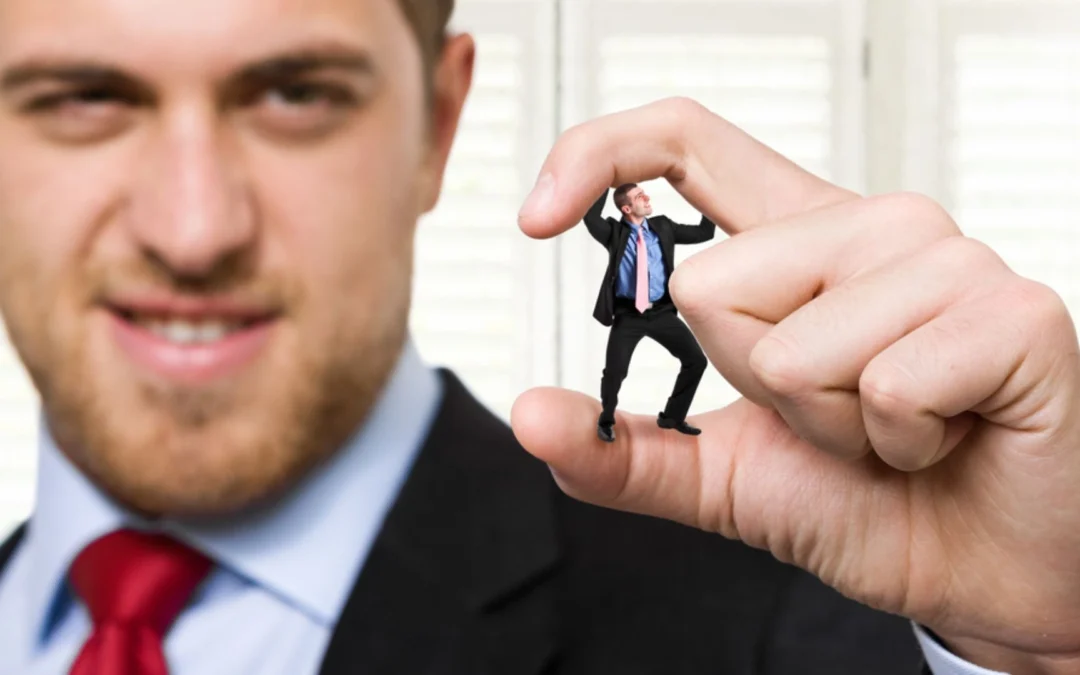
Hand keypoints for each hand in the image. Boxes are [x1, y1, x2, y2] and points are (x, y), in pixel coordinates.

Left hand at [513, 97, 1079, 673]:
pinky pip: (885, 385)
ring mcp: (949, 260)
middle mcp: (872, 229)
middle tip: (836, 417)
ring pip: (792, 346)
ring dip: (829, 426)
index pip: (686, 142)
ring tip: (897, 432)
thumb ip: (628, 450)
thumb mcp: (724, 478)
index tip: (538, 216)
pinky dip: (896, 444)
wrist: (981, 569)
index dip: (600, 154)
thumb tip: (535, 416)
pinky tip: (944, 438)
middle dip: (753, 388)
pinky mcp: (1015, 312)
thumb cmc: (871, 504)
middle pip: (711, 286)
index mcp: (798, 243)